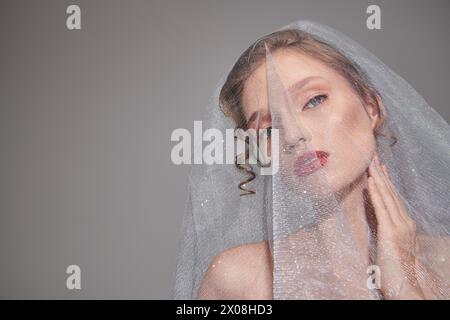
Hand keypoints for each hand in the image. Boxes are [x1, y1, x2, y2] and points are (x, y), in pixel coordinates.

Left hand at [367, 152, 424, 298]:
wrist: (405, 286)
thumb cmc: (394, 269)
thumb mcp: (389, 244)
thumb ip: (384, 229)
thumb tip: (375, 217)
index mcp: (404, 224)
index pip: (393, 197)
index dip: (385, 180)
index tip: (379, 166)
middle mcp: (404, 221)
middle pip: (390, 193)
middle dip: (380, 173)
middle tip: (372, 156)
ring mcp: (399, 226)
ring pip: (387, 196)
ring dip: (377, 178)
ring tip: (369, 163)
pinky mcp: (391, 232)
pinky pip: (382, 209)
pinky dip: (375, 194)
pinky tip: (370, 182)